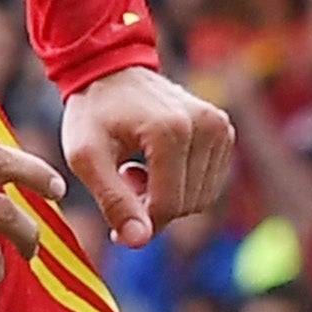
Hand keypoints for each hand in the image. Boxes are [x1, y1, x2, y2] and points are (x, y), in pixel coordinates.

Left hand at [58, 66, 238, 245]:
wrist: (111, 71)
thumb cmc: (93, 114)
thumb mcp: (86, 157)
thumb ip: (112, 200)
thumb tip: (139, 241)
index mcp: (172, 130)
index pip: (168, 205)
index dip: (140, 221)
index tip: (113, 216)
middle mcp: (206, 125)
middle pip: (187, 205)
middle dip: (153, 205)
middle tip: (123, 178)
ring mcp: (220, 126)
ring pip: (201, 199)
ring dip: (168, 196)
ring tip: (138, 169)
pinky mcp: (224, 131)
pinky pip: (209, 185)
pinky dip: (183, 185)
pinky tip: (157, 163)